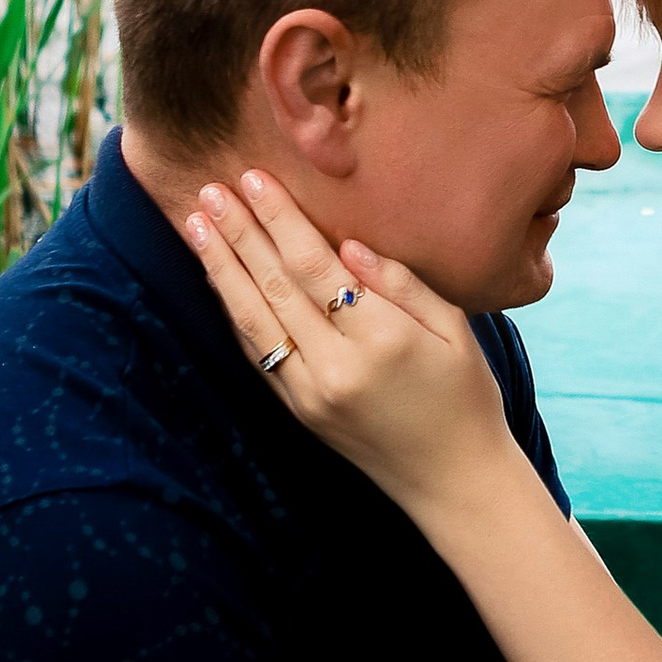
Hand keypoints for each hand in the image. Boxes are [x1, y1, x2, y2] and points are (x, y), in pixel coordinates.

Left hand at [182, 172, 510, 520]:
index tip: (253, 180)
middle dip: (238, 233)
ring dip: (220, 268)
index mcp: (382, 339)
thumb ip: (402, 283)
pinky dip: (234, 312)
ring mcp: (310, 393)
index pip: (316, 267)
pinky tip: (218, 278)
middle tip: (207, 189)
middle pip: (275, 287)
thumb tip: (347, 243)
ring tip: (195, 225)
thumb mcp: (456, 329)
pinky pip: (257, 353)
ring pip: (253, 320)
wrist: (454, 481)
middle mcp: (337, 367)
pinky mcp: (298, 411)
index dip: (280, 220)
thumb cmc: (466, 396)